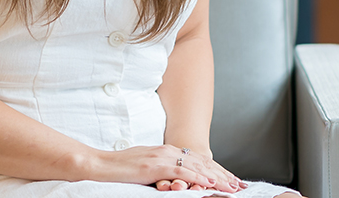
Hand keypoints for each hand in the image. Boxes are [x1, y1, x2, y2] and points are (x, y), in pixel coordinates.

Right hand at [84, 145, 243, 192]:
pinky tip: (209, 182)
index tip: (229, 179)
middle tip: (238, 184)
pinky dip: (198, 177)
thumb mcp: (146, 167)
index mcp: (165, 151)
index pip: (197, 160)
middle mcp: (167, 151)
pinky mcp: (155, 165)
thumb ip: (162, 170)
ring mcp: (162, 157)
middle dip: (222, 174)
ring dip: (216, 177)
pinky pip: (182, 172)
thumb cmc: (119, 168)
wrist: (100, 164)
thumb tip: (175, 178)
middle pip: (201, 162)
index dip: (215, 170)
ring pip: (196, 166)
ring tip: (231, 186)